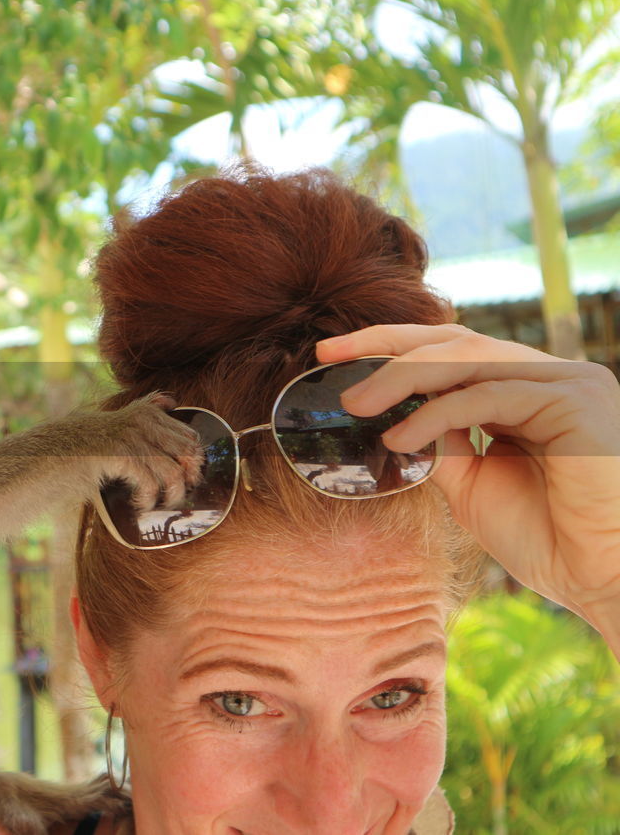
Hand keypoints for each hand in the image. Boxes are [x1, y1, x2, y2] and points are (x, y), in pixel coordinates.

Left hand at [316, 324, 619, 634]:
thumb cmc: (546, 539)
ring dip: (401, 378)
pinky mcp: (575, 399)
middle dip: (385, 346)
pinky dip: (436, 413)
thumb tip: (388, 418)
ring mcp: (566, 382)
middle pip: (453, 342)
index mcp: (523, 391)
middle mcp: (548, 377)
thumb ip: (438, 445)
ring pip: (467, 360)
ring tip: (354, 404)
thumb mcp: (471, 484)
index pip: (448, 352)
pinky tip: (398, 437)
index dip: (388, 347)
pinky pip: (489, 395)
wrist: (603, 578)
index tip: (331, 355)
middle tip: (328, 358)